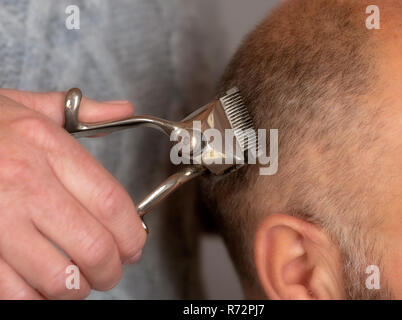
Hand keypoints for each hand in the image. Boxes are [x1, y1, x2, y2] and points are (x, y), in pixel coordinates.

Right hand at [0, 89, 146, 298]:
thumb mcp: (32, 107)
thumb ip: (85, 114)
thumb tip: (126, 110)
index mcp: (47, 146)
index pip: (111, 202)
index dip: (132, 234)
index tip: (135, 246)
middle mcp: (24, 182)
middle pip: (93, 246)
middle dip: (111, 270)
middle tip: (110, 271)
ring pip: (58, 277)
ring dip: (76, 289)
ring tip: (77, 281)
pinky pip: (14, 292)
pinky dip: (36, 298)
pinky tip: (40, 287)